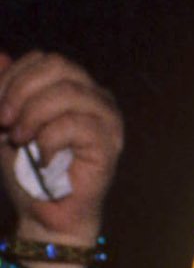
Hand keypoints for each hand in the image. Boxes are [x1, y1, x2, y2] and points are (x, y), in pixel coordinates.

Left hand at [0, 52, 124, 242]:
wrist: (43, 213)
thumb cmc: (25, 169)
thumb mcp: (4, 123)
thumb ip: (3, 90)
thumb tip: (0, 54)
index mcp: (72, 86)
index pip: (43, 59)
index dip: (13, 78)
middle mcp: (94, 95)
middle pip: (58, 65)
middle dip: (20, 90)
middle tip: (3, 121)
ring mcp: (106, 118)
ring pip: (67, 92)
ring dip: (32, 115)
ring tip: (19, 140)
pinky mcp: (110, 143)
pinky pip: (75, 124)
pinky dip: (48, 140)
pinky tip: (43, 158)